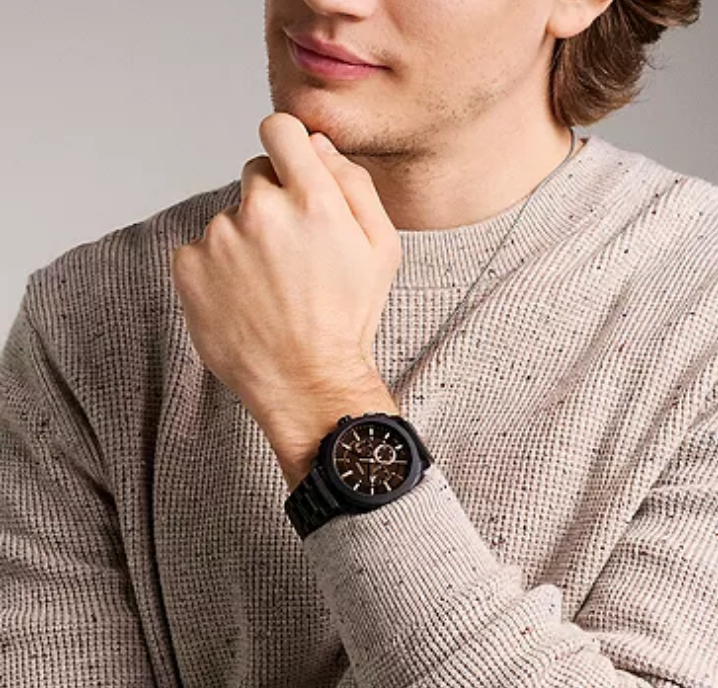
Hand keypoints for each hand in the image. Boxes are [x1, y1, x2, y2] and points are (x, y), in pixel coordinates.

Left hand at [169, 112, 401, 429]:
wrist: (306, 381)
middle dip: (272, 204)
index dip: (287, 146)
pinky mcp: (190, 266)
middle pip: (255, 175)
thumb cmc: (347, 319)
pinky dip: (218, 269)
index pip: (280, 129)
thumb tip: (317, 144)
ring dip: (245, 242)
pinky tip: (243, 300)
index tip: (290, 169)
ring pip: (229, 219)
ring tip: (269, 289)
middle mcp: (262, 210)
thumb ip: (354, 184)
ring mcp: (220, 238)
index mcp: (313, 199)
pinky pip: (201, 249)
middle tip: (291, 256)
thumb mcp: (381, 250)